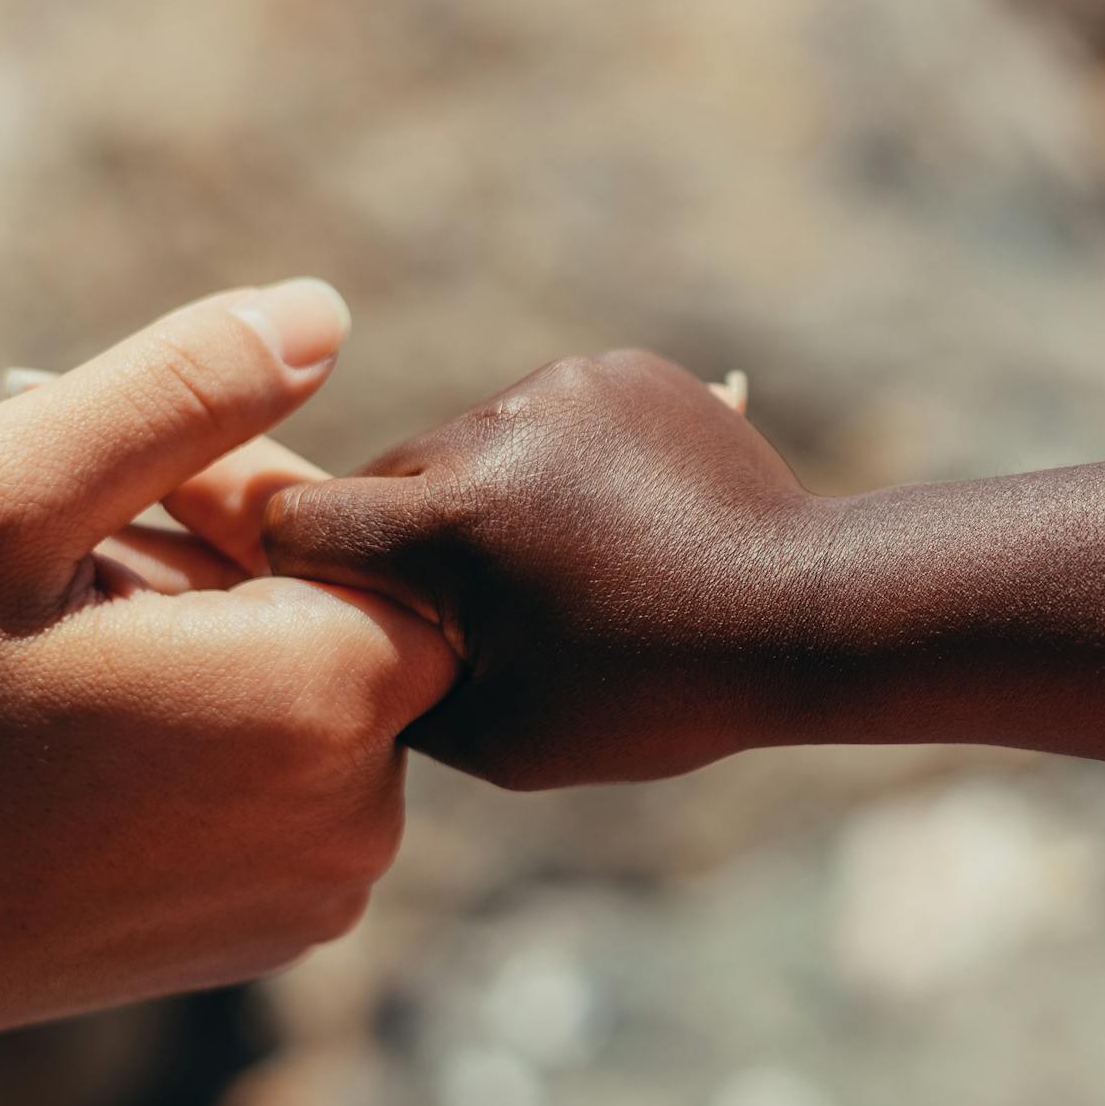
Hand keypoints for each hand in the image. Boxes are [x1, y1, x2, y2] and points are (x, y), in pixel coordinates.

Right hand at [0, 278, 455, 1055]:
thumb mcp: (2, 496)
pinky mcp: (268, 930)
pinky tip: (80, 738)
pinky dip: (202, 734)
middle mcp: (360, 812)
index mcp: (326, 695)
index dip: (246, 492)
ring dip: (205, 646)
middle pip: (343, 616)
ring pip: (308, 697)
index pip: (366, 532)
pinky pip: (277, 783)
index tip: (111, 498)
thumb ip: (180, 388)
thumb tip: (321, 310)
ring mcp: (319, 888)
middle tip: (69, 570)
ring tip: (63, 654)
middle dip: (219, 566)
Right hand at [261, 351, 836, 788]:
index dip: (308, 578)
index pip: (300, 522)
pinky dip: (545, 467)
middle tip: (462, 609)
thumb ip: (390, 686)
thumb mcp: (497, 736)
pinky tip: (602, 524)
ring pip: (456, 446)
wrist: (804, 614)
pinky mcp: (612, 370)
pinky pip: (533, 417)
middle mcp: (488, 429)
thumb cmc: (648, 694)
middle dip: (399, 543)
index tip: (353, 617)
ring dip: (474, 502)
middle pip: (379, 480)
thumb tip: (330, 647)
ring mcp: (558, 387)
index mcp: (448, 522)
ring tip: (552, 568)